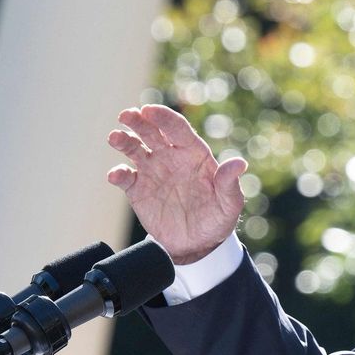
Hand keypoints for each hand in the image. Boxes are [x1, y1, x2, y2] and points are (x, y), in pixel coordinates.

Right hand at [107, 104, 247, 263]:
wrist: (198, 244)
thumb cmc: (218, 218)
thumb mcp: (229, 203)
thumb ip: (229, 183)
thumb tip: (239, 163)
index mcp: (194, 153)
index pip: (177, 128)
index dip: (164, 117)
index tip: (149, 110)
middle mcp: (171, 157)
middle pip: (152, 132)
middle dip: (138, 121)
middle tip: (127, 115)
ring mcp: (152, 171)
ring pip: (134, 149)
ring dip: (124, 141)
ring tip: (115, 137)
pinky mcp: (138, 190)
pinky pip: (125, 177)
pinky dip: (119, 174)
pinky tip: (117, 175)